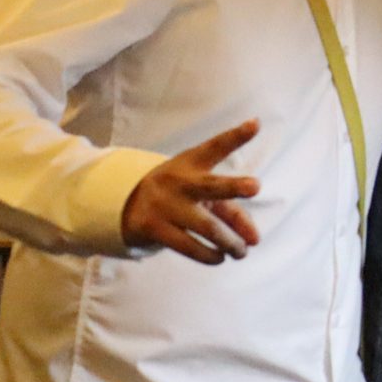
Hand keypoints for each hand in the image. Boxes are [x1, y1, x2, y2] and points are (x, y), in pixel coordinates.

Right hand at [121, 121, 263, 264]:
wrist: (125, 203)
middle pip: (210, 185)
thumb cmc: (179, 194)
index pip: (216, 147)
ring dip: (230, 242)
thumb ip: (233, 212)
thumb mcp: (201, 192)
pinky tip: (220, 258)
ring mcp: (166, 205)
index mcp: (192, 163)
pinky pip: (188, 247)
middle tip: (255, 186)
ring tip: (241, 251)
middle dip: (234, 186)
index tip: (256, 124)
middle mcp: (180, 181)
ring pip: (207, 227)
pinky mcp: (154, 228)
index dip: (236, 136)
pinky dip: (209, 255)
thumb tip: (255, 241)